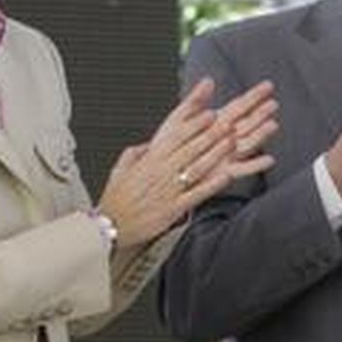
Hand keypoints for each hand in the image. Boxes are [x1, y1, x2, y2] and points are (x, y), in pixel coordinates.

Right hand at [97, 77, 276, 245]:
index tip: (209, 113)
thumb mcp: (120, 169)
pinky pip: (196, 194)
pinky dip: (212, 185)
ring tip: (232, 142)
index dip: (194, 124)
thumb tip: (148, 143)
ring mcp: (169, 190)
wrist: (110, 228)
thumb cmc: (116, 200)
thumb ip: (136, 153)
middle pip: (190, 148)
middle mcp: (161, 172)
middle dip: (210, 134)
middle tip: (228, 122)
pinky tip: (226, 176)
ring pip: (196, 167)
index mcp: (150, 161)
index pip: (175, 136)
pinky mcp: (174, 209)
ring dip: (215, 154)